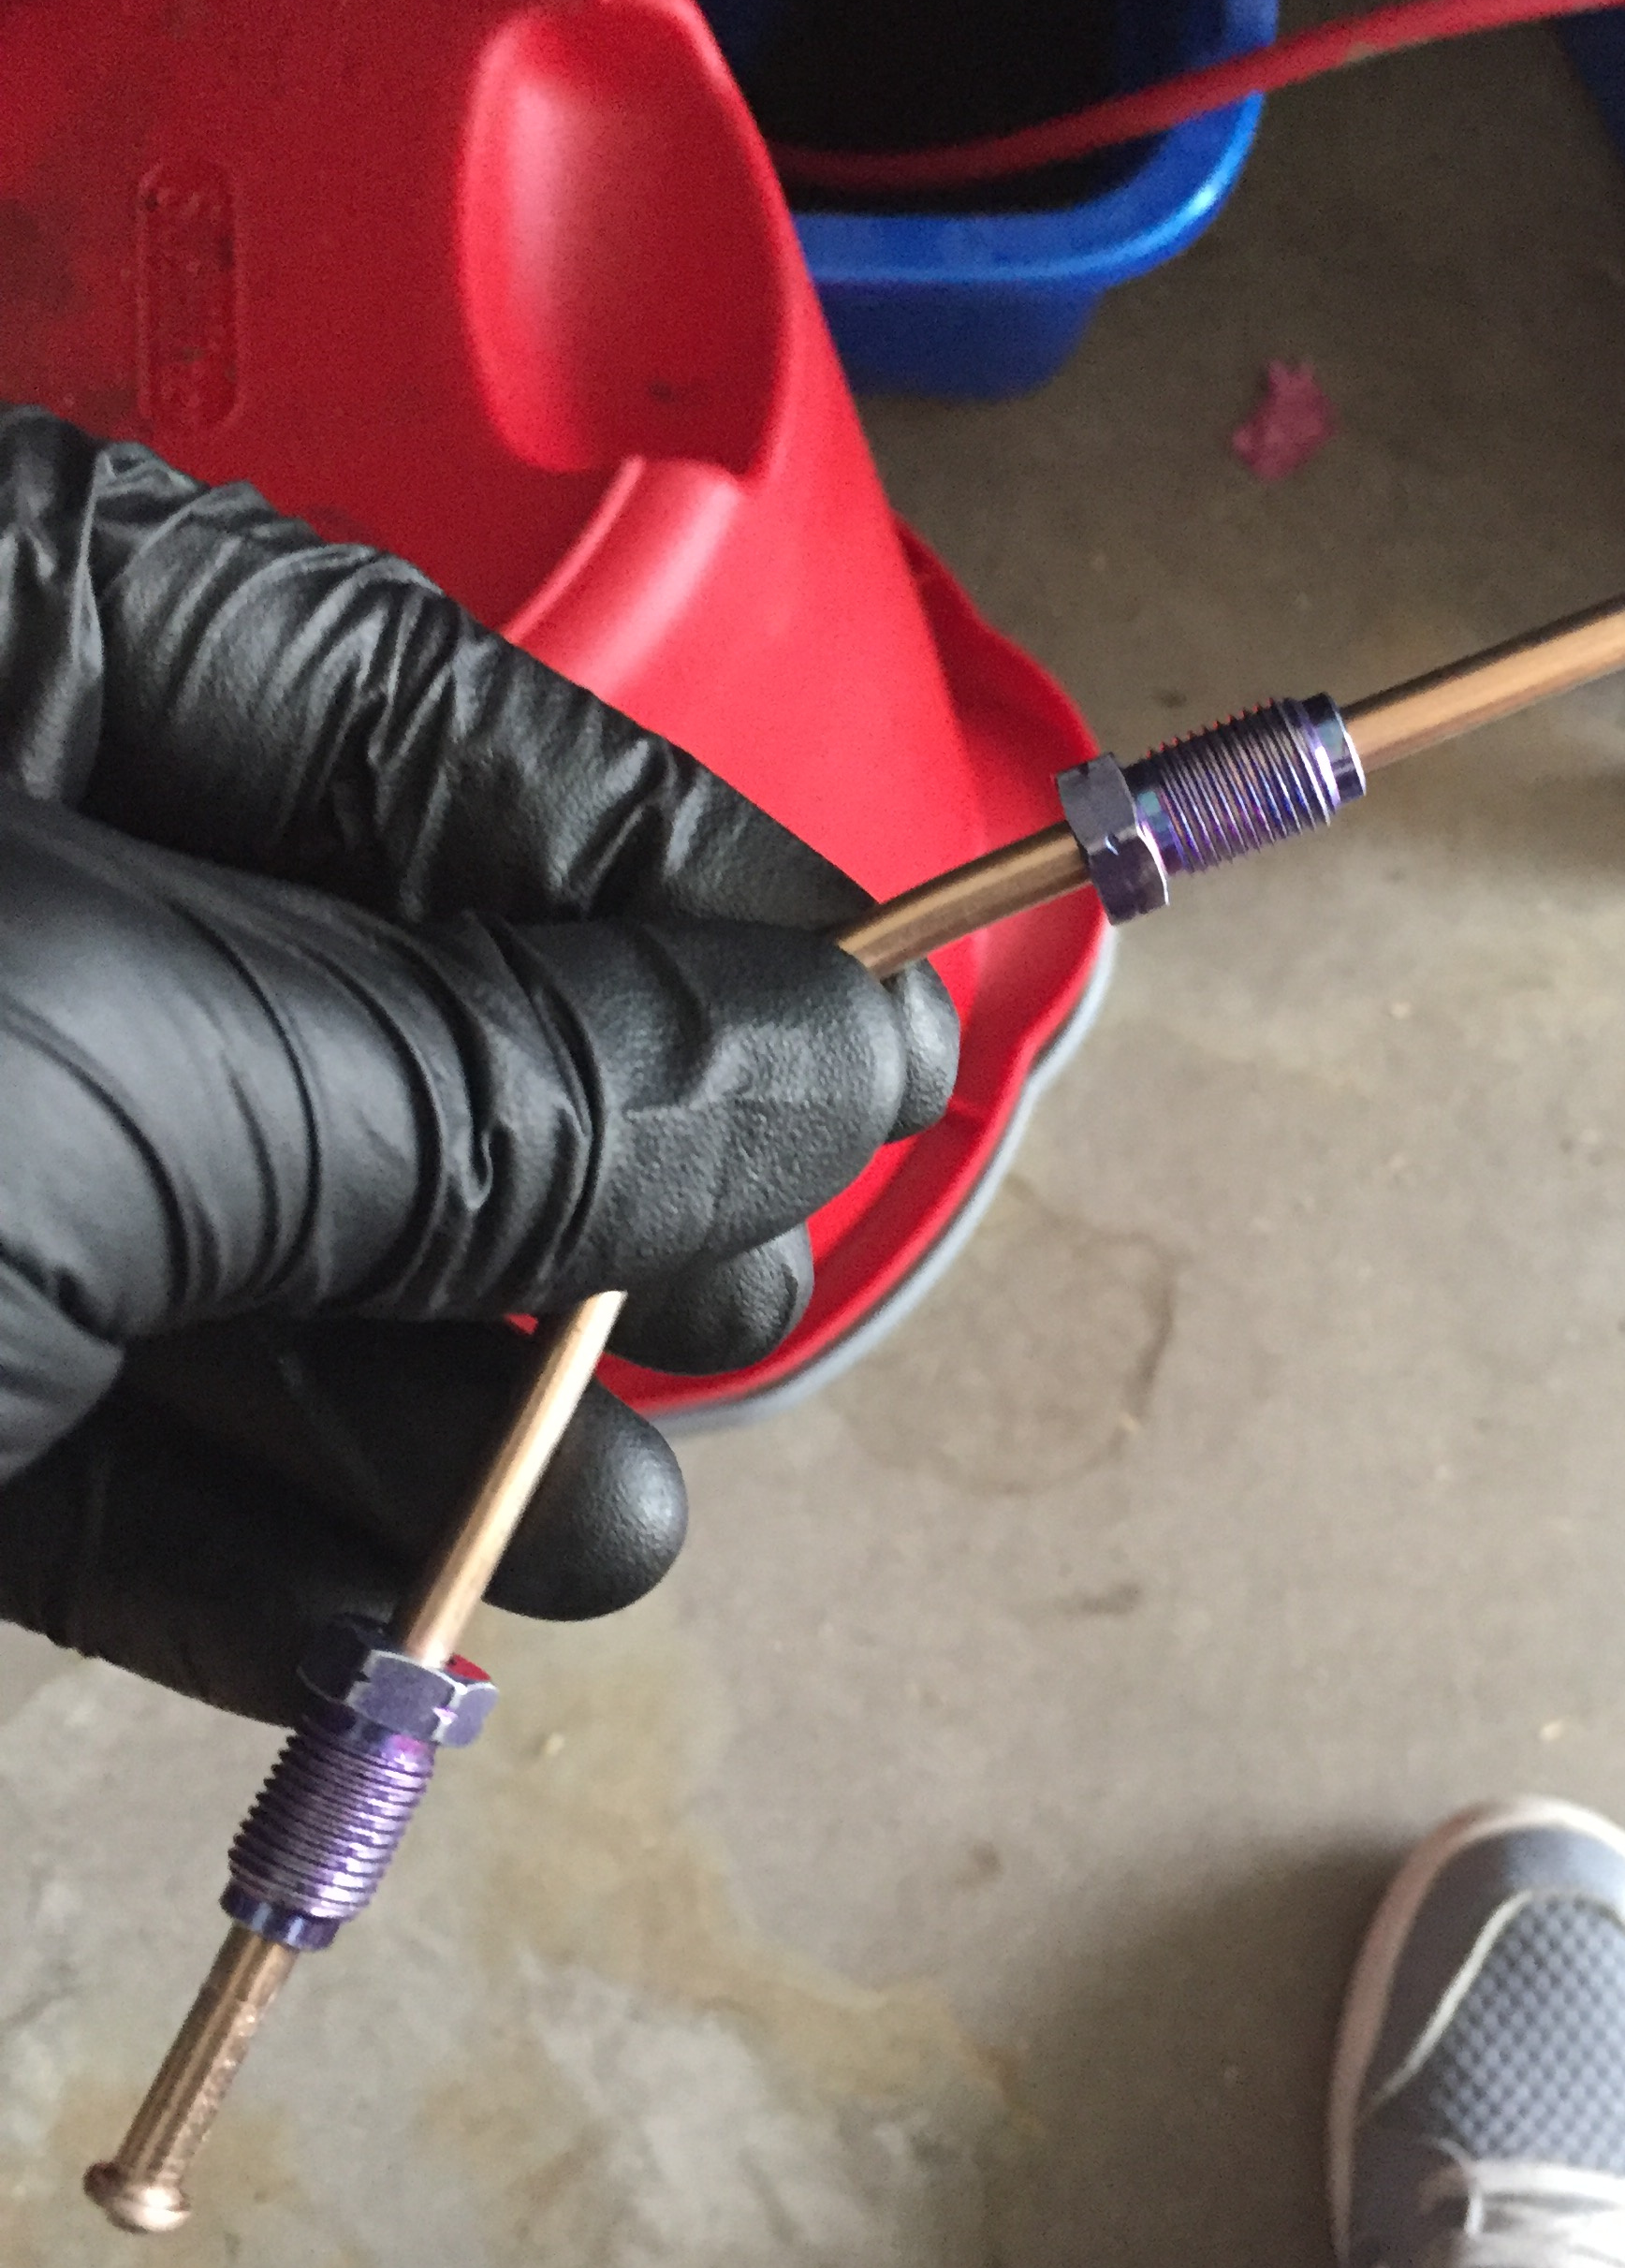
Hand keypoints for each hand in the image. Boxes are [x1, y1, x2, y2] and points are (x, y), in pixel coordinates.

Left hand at [0, 407, 957, 1722]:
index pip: (440, 730)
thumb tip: (856, 1049)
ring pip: (237, 1246)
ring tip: (598, 1539)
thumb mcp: (128, 1066)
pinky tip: (384, 1627)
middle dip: (569, 1186)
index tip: (892, 1032)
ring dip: (432, 1416)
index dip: (692, 888)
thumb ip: (504, 1072)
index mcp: (7, 640)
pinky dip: (236, 1548)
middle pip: (366, 1008)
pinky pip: (83, 1434)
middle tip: (730, 1307)